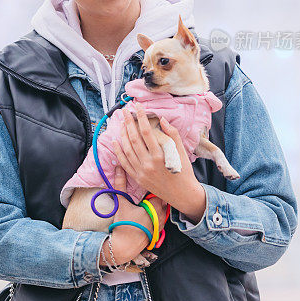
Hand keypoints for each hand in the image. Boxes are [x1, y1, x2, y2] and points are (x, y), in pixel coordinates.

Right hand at [101, 167, 158, 265]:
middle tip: (151, 187)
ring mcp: (161, 223)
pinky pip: (162, 216)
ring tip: (149, 200)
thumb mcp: (121, 202)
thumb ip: (120, 183)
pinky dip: (159, 212)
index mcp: (153, 206)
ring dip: (158, 204)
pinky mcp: (159, 230)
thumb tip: (118, 167)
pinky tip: (151, 212)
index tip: (150, 180)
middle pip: (162, 198)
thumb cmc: (123, 223)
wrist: (125, 245)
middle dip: (158, 193)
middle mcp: (160, 214)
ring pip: (163, 208)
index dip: (154, 185)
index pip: (158, 190)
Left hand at [112, 104, 204, 218]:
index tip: (138, 106)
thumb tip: (162, 119)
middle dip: (128, 122)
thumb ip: (172, 134)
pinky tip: (115, 141)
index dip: (141, 117)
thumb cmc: (184, 171)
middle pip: (134, 138)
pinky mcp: (138, 178)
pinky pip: (124, 163)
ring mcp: (141, 172)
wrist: (183, 194)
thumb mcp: (181, 151)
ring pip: (127, 149)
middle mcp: (148, 164)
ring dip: (122, 134)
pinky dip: (118, 151)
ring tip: (121, 123)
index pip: (146, 131)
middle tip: (125, 111)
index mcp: (160, 155)